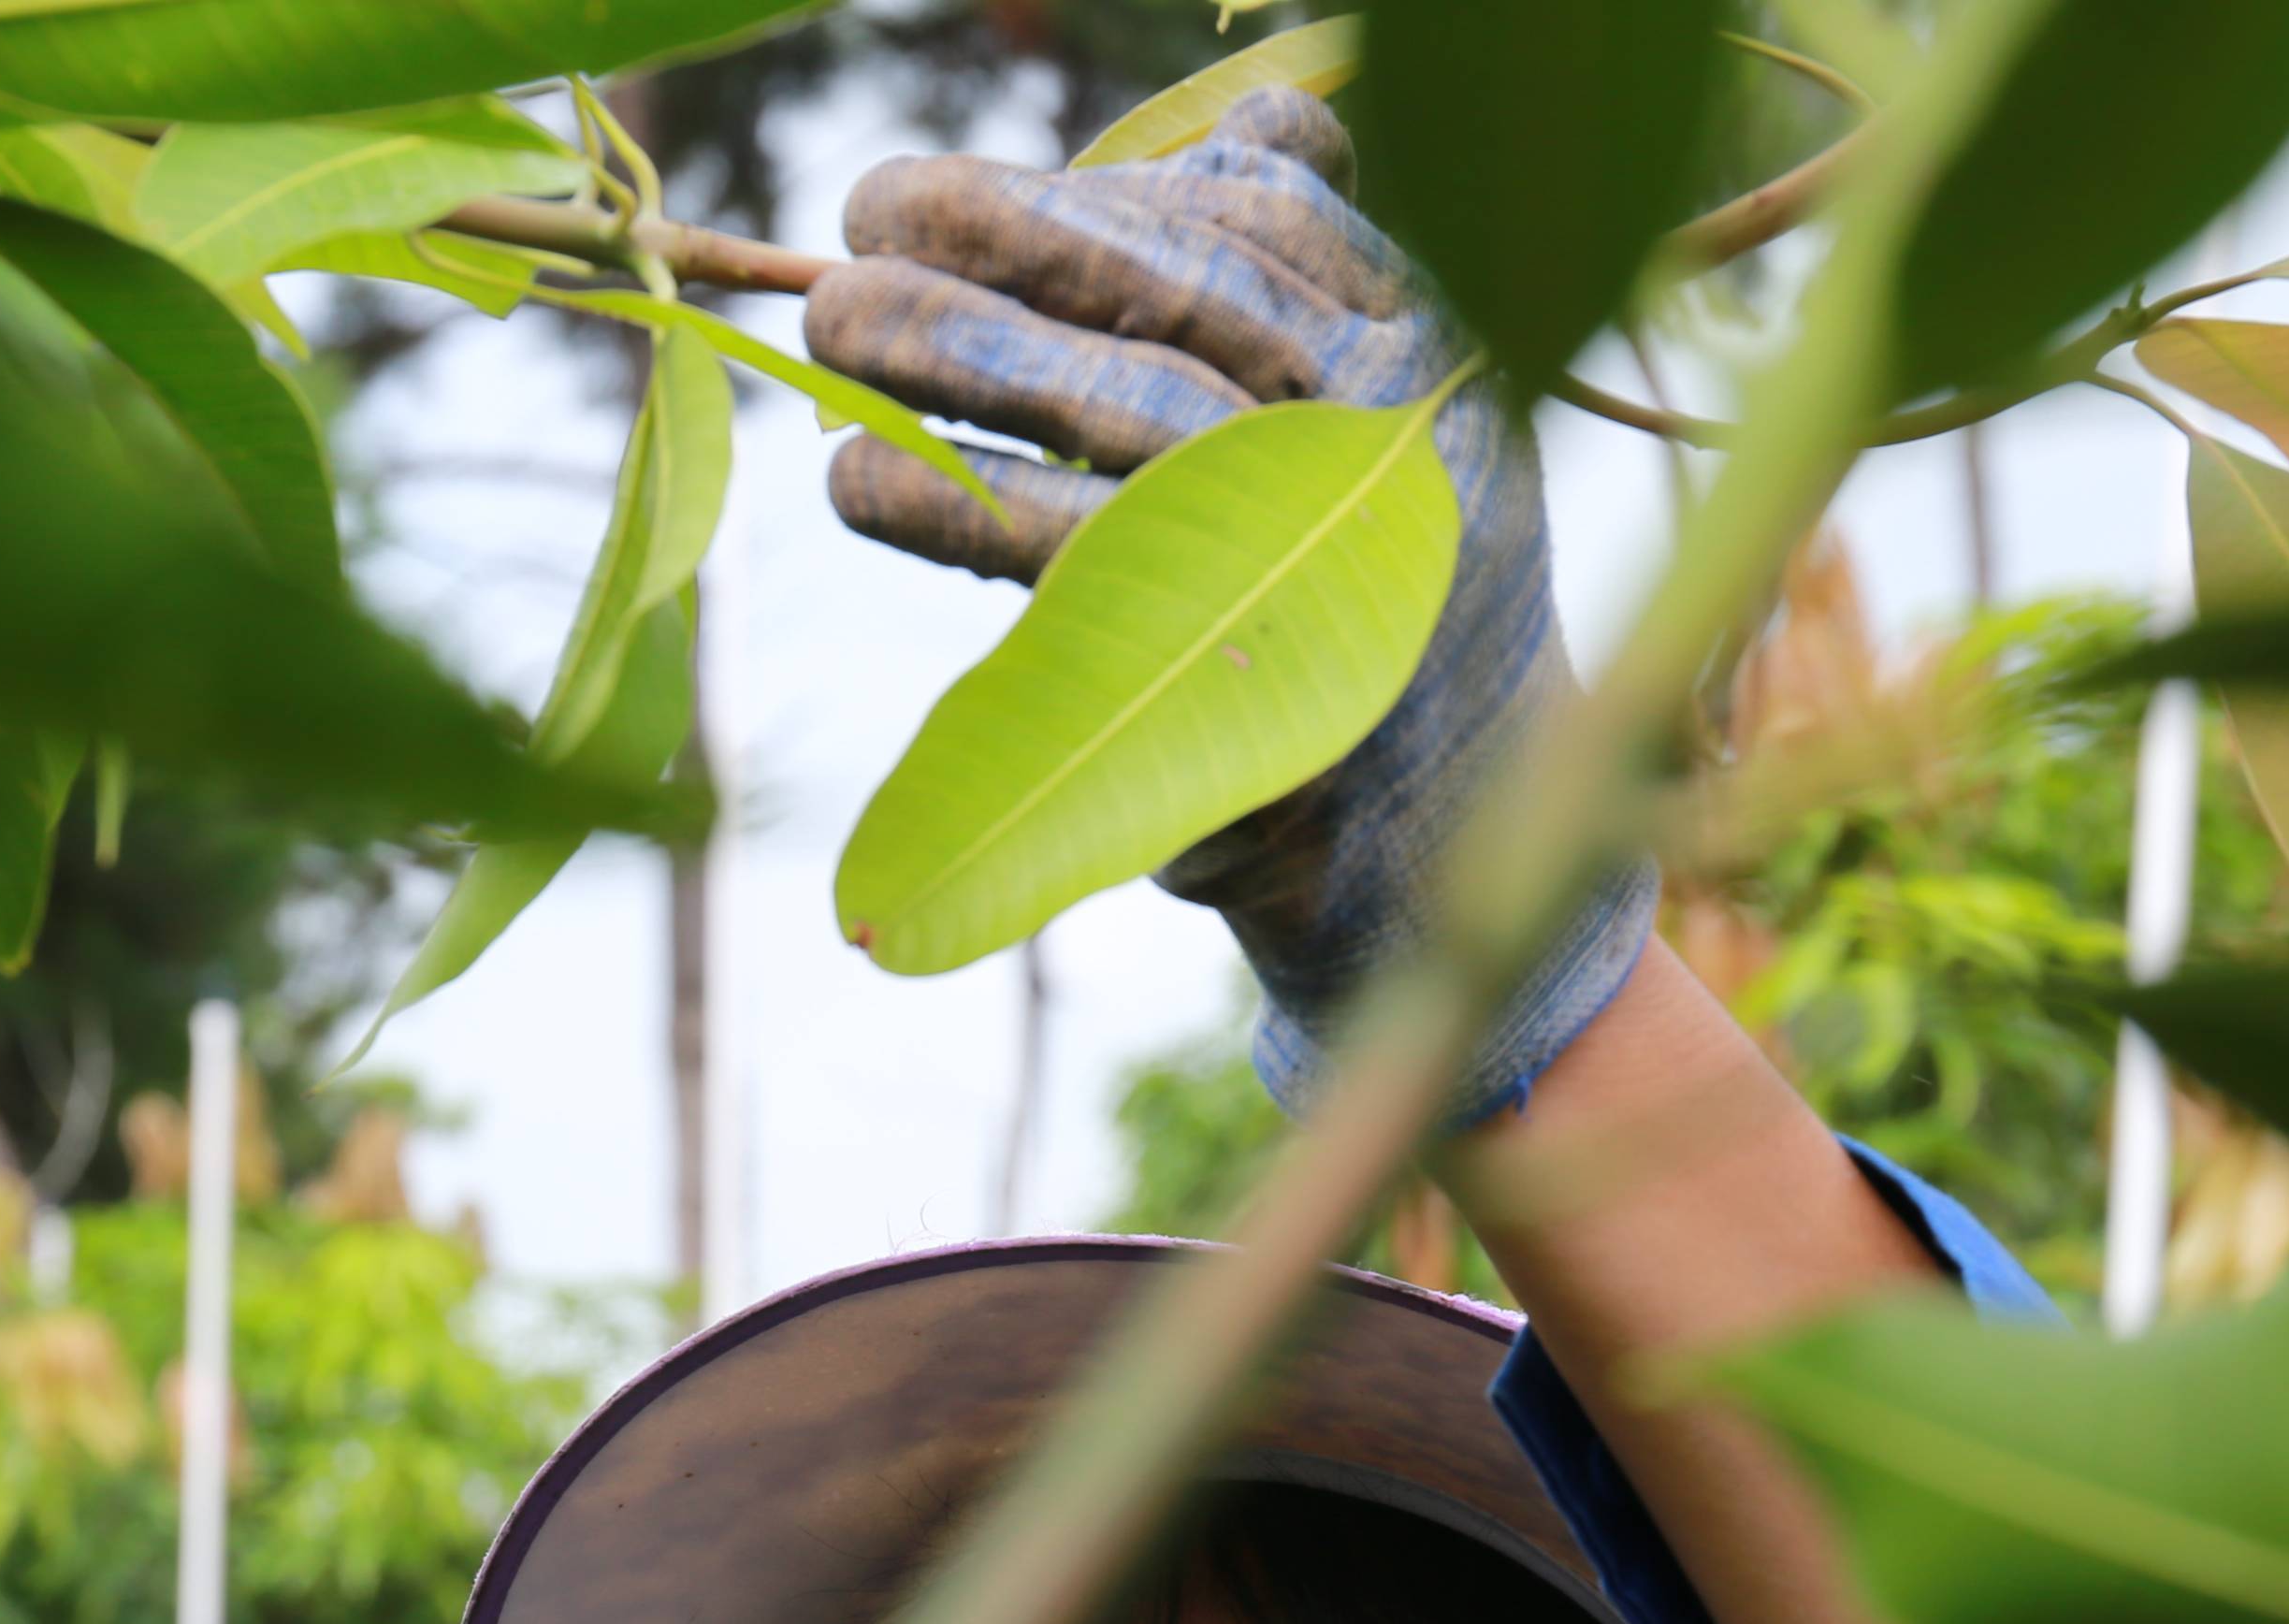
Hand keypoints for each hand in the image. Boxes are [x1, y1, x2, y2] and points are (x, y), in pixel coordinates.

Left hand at [804, 87, 1650, 1124]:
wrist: (1453, 843)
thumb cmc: (1373, 594)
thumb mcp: (1386, 417)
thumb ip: (1311, 274)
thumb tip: (1255, 115)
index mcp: (1442, 362)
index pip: (1264, 233)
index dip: (1087, 197)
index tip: (931, 193)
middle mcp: (1409, 462)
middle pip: (1195, 318)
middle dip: (1013, 247)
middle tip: (854, 228)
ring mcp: (1348, 591)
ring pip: (1135, 435)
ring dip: (967, 361)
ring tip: (835, 327)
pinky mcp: (1264, 715)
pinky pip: (1083, 595)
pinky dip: (956, 520)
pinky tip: (860, 476)